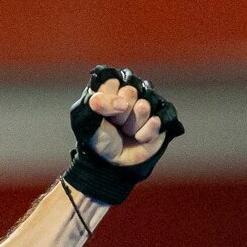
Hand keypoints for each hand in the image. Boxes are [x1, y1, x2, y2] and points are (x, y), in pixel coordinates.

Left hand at [64, 67, 183, 204]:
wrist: (110, 163)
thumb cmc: (98, 139)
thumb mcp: (86, 122)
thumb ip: (95, 105)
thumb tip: (120, 103)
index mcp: (112, 89)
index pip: (113, 82)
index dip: (108, 100)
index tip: (103, 113)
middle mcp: (131, 94)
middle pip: (131, 93)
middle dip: (120, 114)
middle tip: (116, 124)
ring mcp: (147, 106)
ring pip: (144, 107)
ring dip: (131, 125)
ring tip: (126, 131)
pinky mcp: (160, 120)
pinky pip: (156, 121)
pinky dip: (144, 134)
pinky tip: (138, 138)